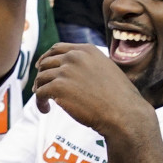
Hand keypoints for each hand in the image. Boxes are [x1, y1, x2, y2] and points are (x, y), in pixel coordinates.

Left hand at [33, 43, 151, 136]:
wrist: (123, 113)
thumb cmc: (118, 97)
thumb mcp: (105, 70)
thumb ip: (87, 65)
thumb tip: (68, 71)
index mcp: (86, 50)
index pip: (57, 49)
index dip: (45, 58)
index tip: (40, 67)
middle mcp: (74, 57)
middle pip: (46, 63)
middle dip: (41, 76)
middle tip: (40, 89)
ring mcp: (65, 71)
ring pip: (41, 78)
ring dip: (39, 91)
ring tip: (46, 103)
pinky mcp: (58, 87)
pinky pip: (40, 93)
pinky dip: (39, 103)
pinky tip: (46, 110)